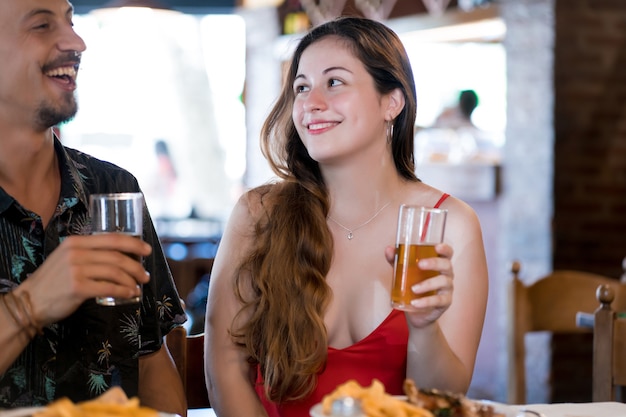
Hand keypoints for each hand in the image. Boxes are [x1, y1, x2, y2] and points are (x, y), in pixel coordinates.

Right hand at [15, 234, 151, 325]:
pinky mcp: (77, 288)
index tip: (147, 249)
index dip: (133, 243)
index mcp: (76, 242)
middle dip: (136, 266)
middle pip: (117, 256)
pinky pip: (108, 287)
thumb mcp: (67, 258)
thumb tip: (119, 255)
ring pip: (115, 272)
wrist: (29, 301)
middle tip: (145, 275)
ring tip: (138, 286)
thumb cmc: (53, 281)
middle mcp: (76, 253)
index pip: (111, 238)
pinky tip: (130, 293)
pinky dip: (123, 291)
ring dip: (132, 280)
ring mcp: (76, 270)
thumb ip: (88, 252)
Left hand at [385, 243, 453, 327]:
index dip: (445, 249)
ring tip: (413, 289)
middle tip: (419, 264)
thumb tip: (389, 249)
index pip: (447, 253)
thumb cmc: (413, 286)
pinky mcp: (445, 302)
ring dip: (428, 284)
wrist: (416, 313)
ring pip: (443, 282)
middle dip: (434, 263)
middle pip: (446, 265)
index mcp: (439, 264)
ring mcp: (447, 289)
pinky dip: (426, 301)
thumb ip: (397, 260)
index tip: (437, 246)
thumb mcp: (404, 272)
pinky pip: (439, 300)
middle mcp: (446, 274)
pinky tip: (415, 303)